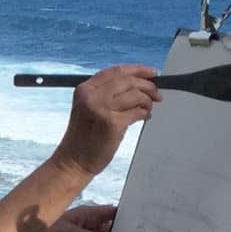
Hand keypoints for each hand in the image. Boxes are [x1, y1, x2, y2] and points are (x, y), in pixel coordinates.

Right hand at [53, 64, 156, 179]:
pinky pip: (138, 112)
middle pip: (128, 81)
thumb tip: (136, 85)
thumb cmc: (83, 138)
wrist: (73, 161)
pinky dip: (145, 113)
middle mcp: (91, 96)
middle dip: (148, 86)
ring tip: (148, 108)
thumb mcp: (87, 107)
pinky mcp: (112, 124)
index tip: (152, 73)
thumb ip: (105, 94)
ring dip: (148, 101)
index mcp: (85, 89)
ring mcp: (101, 109)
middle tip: (157, 93)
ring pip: (136, 95)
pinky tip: (145, 117)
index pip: (116, 71)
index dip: (138, 70)